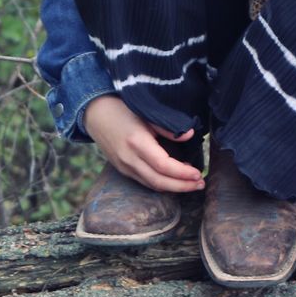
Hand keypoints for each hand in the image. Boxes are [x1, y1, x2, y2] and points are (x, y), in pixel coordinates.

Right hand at [82, 95, 204, 192]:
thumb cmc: (123, 108)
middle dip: (182, 186)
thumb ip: (168, 127)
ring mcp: (124, 166)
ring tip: (192, 184)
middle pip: (158, 181)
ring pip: (151, 184)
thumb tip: (189, 135)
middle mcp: (129, 158)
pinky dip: (161, 184)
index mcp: (137, 142)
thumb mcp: (147, 113)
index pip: (163, 165)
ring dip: (173, 187)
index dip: (182, 173)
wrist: (95, 113)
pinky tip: (174, 179)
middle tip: (200, 184)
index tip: (197, 173)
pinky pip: (144, 182)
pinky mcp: (122, 169)